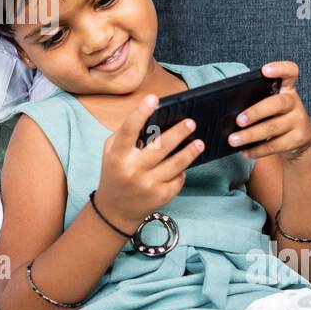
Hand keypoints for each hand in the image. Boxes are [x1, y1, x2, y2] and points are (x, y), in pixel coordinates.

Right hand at [94, 93, 205, 228]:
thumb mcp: (111, 153)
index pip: (129, 131)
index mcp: (118, 156)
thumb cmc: (115, 174)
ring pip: (176, 164)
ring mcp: (148, 185)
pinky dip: (182, 171)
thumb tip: (149, 117)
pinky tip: (183, 166)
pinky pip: (178, 179)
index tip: (153, 98)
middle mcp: (132, 170)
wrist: (114, 211)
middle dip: (178, 132)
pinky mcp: (160, 196)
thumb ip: (125, 135)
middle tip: (191, 122)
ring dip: (190, 152)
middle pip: (160, 147)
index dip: (141, 113)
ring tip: (199, 143)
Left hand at [228, 61, 310, 161]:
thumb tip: (226, 109)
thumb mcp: (272, 104)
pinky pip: (274, 145)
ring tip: (233, 140)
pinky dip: (257, 150)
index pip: (290, 72)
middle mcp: (294, 102)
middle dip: (256, 112)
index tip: (265, 70)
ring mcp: (299, 121)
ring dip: (250, 135)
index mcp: (287, 89)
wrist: (302, 138)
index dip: (280, 69)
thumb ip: (256, 100)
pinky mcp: (299, 139)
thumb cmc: (277, 116)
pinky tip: (244, 152)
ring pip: (272, 128)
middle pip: (277, 103)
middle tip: (238, 120)